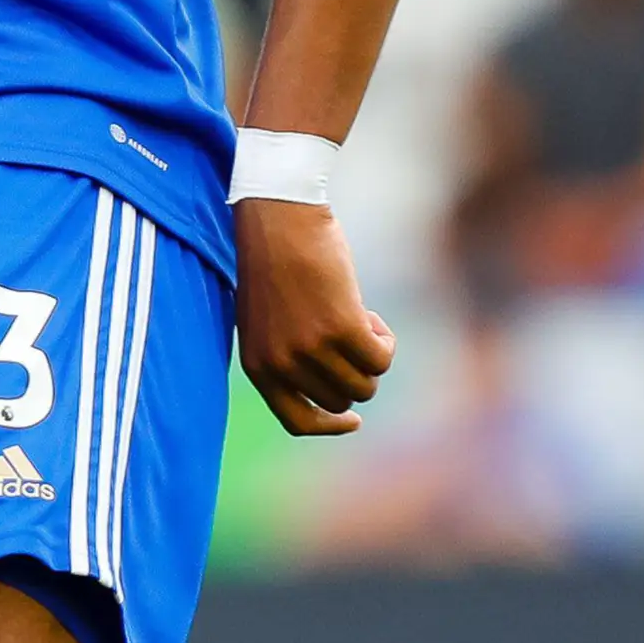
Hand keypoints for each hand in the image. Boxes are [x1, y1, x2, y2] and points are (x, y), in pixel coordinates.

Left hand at [233, 197, 394, 436]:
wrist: (280, 217)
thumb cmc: (276, 262)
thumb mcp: (268, 320)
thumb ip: (290, 357)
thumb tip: (337, 393)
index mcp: (258, 366)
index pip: (297, 421)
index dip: (329, 425)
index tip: (355, 419)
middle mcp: (282, 364)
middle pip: (340, 399)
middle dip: (356, 374)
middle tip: (351, 335)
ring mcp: (312, 348)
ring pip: (365, 383)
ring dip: (372, 356)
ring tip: (359, 320)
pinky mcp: (342, 328)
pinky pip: (381, 357)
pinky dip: (385, 340)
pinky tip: (371, 314)